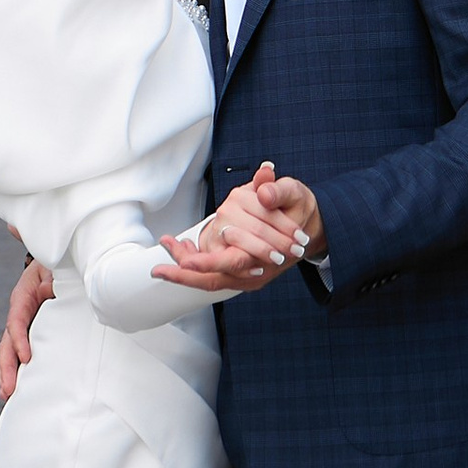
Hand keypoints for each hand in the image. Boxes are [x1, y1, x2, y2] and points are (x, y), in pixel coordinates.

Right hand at [0, 257, 53, 400]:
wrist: (59, 265)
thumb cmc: (57, 267)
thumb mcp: (53, 268)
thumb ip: (51, 279)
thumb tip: (47, 292)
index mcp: (22, 297)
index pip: (16, 320)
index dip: (19, 339)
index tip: (26, 357)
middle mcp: (19, 315)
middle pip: (7, 343)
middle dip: (7, 367)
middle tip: (9, 390)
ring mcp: (24, 326)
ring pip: (10, 352)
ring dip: (8, 373)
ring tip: (8, 395)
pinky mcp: (32, 335)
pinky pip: (22, 354)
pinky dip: (19, 370)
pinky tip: (20, 389)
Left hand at [153, 160, 325, 293]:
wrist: (310, 230)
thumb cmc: (300, 211)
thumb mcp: (295, 194)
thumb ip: (279, 190)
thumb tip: (264, 187)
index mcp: (267, 258)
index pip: (233, 264)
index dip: (208, 263)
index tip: (186, 259)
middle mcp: (255, 273)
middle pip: (213, 281)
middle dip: (183, 276)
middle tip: (157, 269)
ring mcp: (247, 276)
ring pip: (209, 280)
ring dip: (184, 270)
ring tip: (167, 245)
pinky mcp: (240, 272)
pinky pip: (212, 273)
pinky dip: (194, 264)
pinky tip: (181, 246)